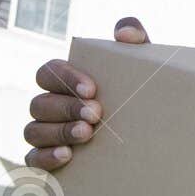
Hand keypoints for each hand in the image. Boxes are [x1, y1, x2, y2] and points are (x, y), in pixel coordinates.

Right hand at [24, 16, 148, 170]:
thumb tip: (123, 34)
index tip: (92, 89)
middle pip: (40, 104)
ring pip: (33, 131)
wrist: (161, 135)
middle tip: (96, 114)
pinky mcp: (49, 160)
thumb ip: (136, 38)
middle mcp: (51, 107)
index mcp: (66, 82)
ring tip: (87, 133)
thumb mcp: (145, 64)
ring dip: (58, 131)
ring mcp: (46, 134)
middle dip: (67, 108)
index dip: (65, 79)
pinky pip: (33, 159)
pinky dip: (46, 157)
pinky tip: (67, 155)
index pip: (48, 72)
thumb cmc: (143, 93)